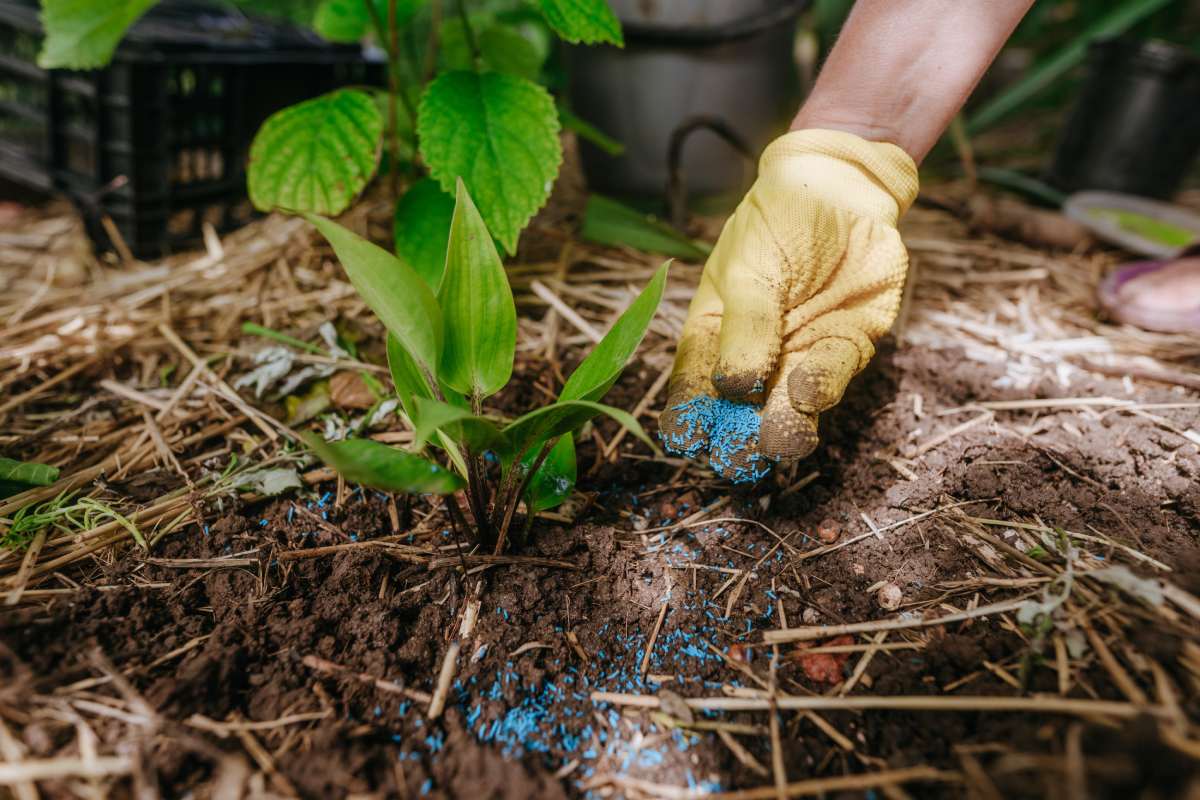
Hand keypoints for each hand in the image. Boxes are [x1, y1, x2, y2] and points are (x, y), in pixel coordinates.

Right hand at [659, 129, 918, 481]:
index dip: (688, 417)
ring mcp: (800, 357)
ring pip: (788, 406)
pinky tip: (809, 395)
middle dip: (739, 439)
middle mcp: (754, 357)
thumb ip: (746, 325)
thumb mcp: (747, 267)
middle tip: (738, 458)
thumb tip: (732, 387)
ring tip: (779, 441)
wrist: (843, 187)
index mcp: (712, 336)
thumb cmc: (778, 222)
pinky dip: (822, 390)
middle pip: (741, 412)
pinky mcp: (846, 349)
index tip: (688, 441)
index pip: (694, 387)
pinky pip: (833, 378)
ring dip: (784, 427)